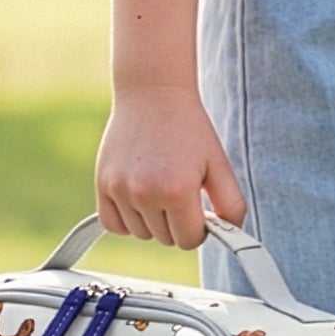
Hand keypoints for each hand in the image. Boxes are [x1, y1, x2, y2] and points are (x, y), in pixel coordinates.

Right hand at [96, 84, 246, 249]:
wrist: (153, 95)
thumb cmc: (189, 129)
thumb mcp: (219, 164)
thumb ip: (231, 204)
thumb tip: (232, 234)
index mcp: (178, 191)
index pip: (190, 240)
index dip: (199, 227)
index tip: (199, 207)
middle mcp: (145, 193)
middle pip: (166, 239)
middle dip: (177, 222)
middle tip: (180, 190)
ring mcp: (120, 190)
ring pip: (141, 233)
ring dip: (153, 220)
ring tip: (159, 186)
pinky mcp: (102, 184)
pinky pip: (113, 225)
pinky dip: (127, 220)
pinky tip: (139, 198)